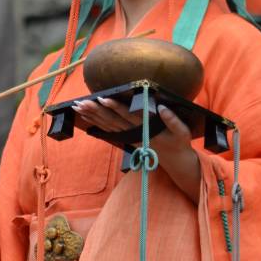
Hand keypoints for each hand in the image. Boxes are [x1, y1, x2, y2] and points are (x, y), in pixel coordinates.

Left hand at [71, 95, 200, 202]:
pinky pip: (110, 131)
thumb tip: (162, 107)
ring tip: (79, 107)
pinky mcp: (127, 139)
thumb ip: (172, 120)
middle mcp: (135, 133)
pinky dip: (98, 124)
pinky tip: (87, 118)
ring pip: (108, 125)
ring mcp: (130, 137)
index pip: (128, 116)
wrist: (175, 162)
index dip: (115, 107)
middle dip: (97, 111)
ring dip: (93, 116)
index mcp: (146, 129)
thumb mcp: (182, 132)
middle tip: (82, 102)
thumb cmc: (179, 143)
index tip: (103, 99)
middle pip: (112, 120)